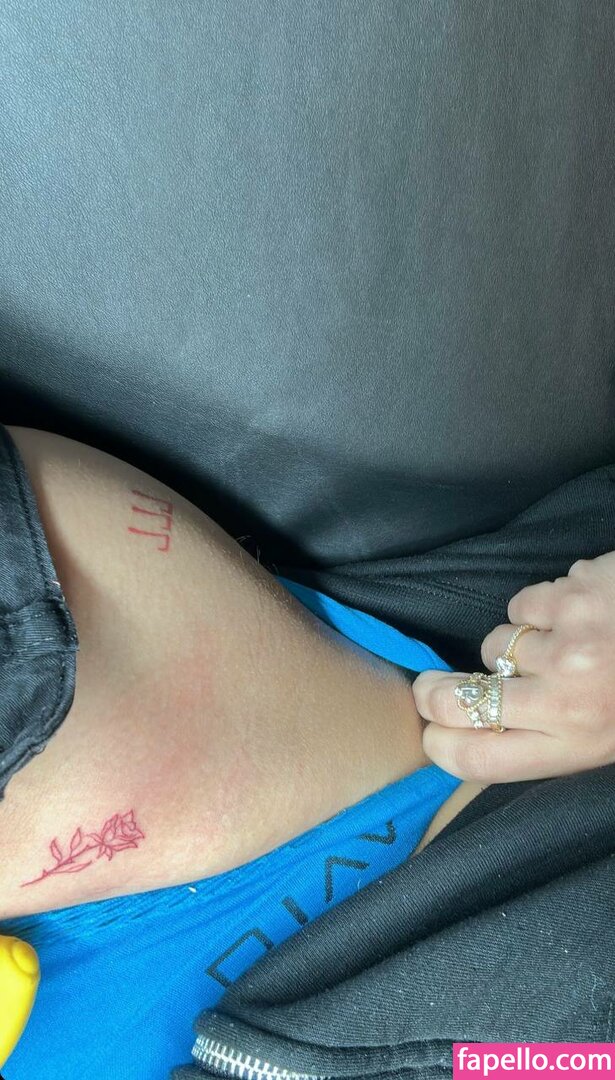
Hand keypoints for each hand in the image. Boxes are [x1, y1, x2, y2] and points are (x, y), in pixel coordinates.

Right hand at [412, 552, 614, 782]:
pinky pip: (524, 603)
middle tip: (431, 687)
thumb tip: (485, 732)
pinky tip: (577, 612)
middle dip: (435, 692)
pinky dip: (544, 606)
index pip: (477, 759)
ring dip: (515, 644)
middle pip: (461, 700)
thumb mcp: (612, 740)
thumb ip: (556, 741)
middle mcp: (567, 701)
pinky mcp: (575, 595)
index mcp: (579, 747)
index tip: (431, 733)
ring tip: (558, 644)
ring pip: (495, 643)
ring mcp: (570, 644)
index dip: (439, 746)